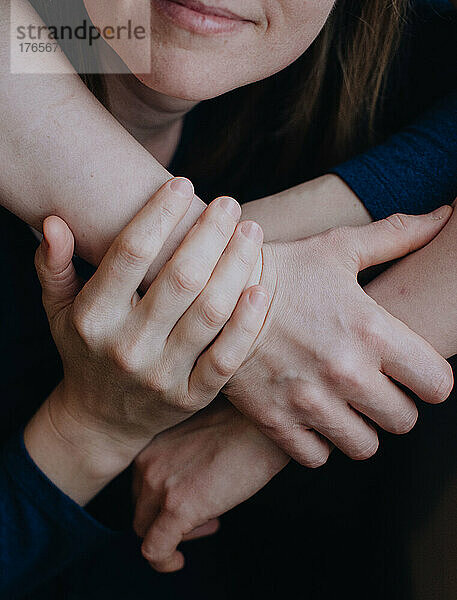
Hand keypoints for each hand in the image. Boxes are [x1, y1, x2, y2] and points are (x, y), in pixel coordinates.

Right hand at [32, 178, 268, 469]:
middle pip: (181, 278)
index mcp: (92, 318)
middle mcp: (127, 347)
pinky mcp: (191, 397)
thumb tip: (54, 221)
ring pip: (211, 312)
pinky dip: (248, 322)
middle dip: (211, 232)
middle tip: (228, 204)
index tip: (183, 183)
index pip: (129, 254)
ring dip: (237, 265)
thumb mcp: (57, 310)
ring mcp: (162, 376)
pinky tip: (261, 287)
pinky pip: (227, 357)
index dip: (159, 213)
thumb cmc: (84, 351)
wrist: (101, 419)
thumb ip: (53, 266)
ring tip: (251, 232)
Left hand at [132, 400, 288, 572]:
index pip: (139, 484)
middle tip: (205, 513)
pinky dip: (163, 561)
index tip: (192, 497)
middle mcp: (147, 462)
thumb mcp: (199, 432)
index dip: (163, 497)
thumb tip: (186, 479)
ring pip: (144, 528)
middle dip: (167, 516)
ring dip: (174, 533)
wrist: (262, 425)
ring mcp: (159, 485)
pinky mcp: (177, 508)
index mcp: (152, 442)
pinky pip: (155, 550)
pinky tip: (178, 561)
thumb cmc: (242, 425)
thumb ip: (181, 453)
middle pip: (140, 506)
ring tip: (210, 520)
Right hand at [225, 208, 453, 465]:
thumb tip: (444, 215)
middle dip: (394, 403)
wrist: (215, 291)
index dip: (429, 378)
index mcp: (371, 330)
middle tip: (373, 384)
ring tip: (343, 402)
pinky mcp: (275, 420)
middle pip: (403, 420)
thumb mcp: (338, 248)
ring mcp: (308, 401)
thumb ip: (397, 236)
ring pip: (365, 446)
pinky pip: (317, 456)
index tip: (411, 370)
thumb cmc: (283, 269)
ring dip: (359, 427)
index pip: (437, 384)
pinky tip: (312, 414)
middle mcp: (345, 371)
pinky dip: (319, 441)